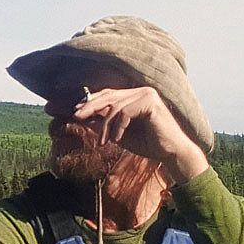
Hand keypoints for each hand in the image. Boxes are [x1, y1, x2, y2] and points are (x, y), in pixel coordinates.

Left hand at [72, 87, 210, 182]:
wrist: (169, 153)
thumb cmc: (146, 143)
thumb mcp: (117, 133)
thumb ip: (101, 124)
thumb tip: (79, 117)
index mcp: (134, 96)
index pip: (108, 94)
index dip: (90, 102)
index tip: (74, 112)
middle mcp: (141, 91)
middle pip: (108, 96)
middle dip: (89, 107)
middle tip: (75, 117)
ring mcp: (147, 95)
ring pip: (115, 107)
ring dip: (105, 126)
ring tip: (102, 142)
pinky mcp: (151, 103)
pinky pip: (125, 113)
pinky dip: (117, 128)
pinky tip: (117, 140)